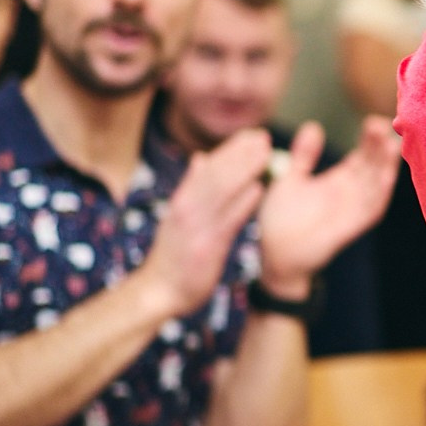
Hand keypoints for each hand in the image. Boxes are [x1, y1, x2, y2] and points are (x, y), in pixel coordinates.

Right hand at [139, 128, 269, 318]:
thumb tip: (200, 158)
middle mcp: (187, 208)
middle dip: (240, 153)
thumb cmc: (174, 254)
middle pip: (216, 174)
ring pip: (221, 191)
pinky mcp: (208, 246)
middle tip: (263, 136)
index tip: (251, 135)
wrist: (159, 290)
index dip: (231, 150)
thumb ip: (193, 188)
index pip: (209, 167)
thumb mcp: (178, 215)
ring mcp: (197, 227)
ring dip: (245, 170)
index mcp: (182, 200)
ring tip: (266, 153)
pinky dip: (242, 203)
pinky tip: (258, 188)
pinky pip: (227, 220)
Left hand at [257, 118, 401, 296]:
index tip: (375, 121)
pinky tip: (386, 177)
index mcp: (339, 181)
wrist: (274, 256)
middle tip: (383, 124)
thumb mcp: (291, 180)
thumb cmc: (282, 220)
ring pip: (377, 185)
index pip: (363, 156)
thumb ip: (303, 156)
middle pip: (373, 166)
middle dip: (380, 147)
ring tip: (390, 144)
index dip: (370, 139)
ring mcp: (352, 210)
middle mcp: (351, 194)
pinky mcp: (349, 227)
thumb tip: (314, 127)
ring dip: (386, 166)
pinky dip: (380, 194)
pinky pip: (370, 210)